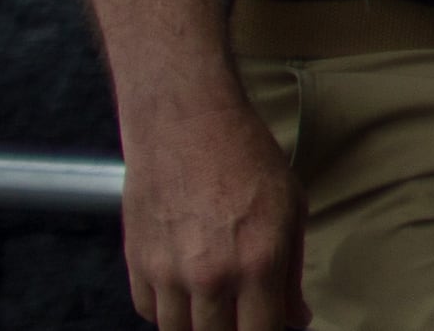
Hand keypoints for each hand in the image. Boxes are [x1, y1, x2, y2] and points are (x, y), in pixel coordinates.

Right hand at [117, 83, 299, 330]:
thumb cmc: (246, 157)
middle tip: (241, 312)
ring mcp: (168, 273)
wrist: (186, 123)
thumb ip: (292, 270)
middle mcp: (211, 275)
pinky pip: (148, 310)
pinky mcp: (136, 264)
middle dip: (231, 329)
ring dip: (197, 323)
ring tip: (215, 301)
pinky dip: (166, 308)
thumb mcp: (290, 207)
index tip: (268, 322)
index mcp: (258, 261)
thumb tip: (297, 318)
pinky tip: (185, 287)